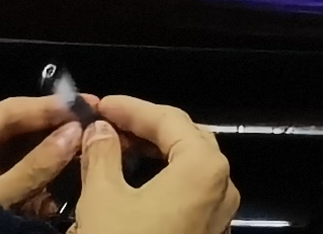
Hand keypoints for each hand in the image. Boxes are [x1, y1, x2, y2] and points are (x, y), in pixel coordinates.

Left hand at [0, 97, 92, 213]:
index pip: (3, 115)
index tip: (85, 105)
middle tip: (90, 130)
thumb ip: (30, 169)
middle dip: (50, 136)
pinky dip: (36, 194)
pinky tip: (58, 196)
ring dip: (47, 165)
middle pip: (11, 139)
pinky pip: (13, 194)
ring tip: (81, 158)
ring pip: (16, 167)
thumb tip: (74, 133)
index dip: (45, 108)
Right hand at [70, 94, 237, 233]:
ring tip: (115, 151)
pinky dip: (162, 182)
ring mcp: (219, 216)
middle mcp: (222, 186)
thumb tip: (100, 131)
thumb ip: (102, 156)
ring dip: (154, 155)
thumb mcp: (103, 199)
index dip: (132, 108)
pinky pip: (188, 196)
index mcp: (204, 167)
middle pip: (186, 140)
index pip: (170, 119)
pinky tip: (132, 185)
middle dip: (146, 129)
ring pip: (189, 169)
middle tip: (108, 126)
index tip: (100, 105)